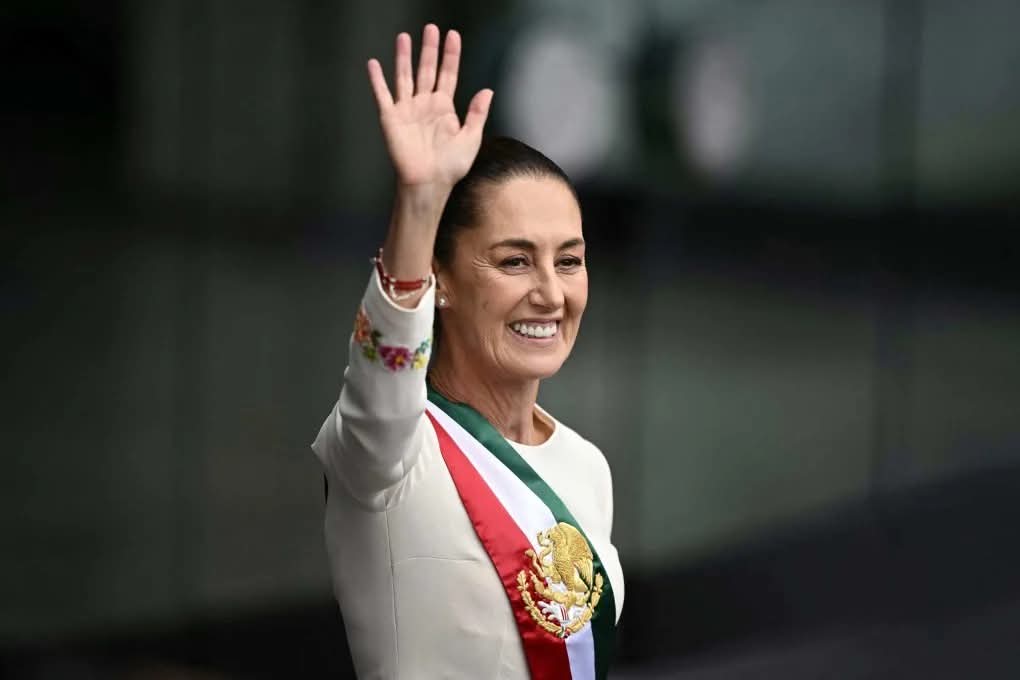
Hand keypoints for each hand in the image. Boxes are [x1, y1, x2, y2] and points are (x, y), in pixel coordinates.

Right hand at [367, 25, 493, 190]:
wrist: (429, 183)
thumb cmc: (450, 166)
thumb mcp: (471, 138)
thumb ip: (477, 113)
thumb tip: (487, 90)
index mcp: (444, 108)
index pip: (448, 74)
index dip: (450, 55)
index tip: (453, 36)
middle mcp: (425, 105)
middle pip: (427, 70)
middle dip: (429, 49)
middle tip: (431, 28)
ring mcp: (407, 110)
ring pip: (405, 77)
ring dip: (404, 57)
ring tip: (404, 37)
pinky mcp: (391, 118)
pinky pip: (383, 95)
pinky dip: (377, 80)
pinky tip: (374, 64)